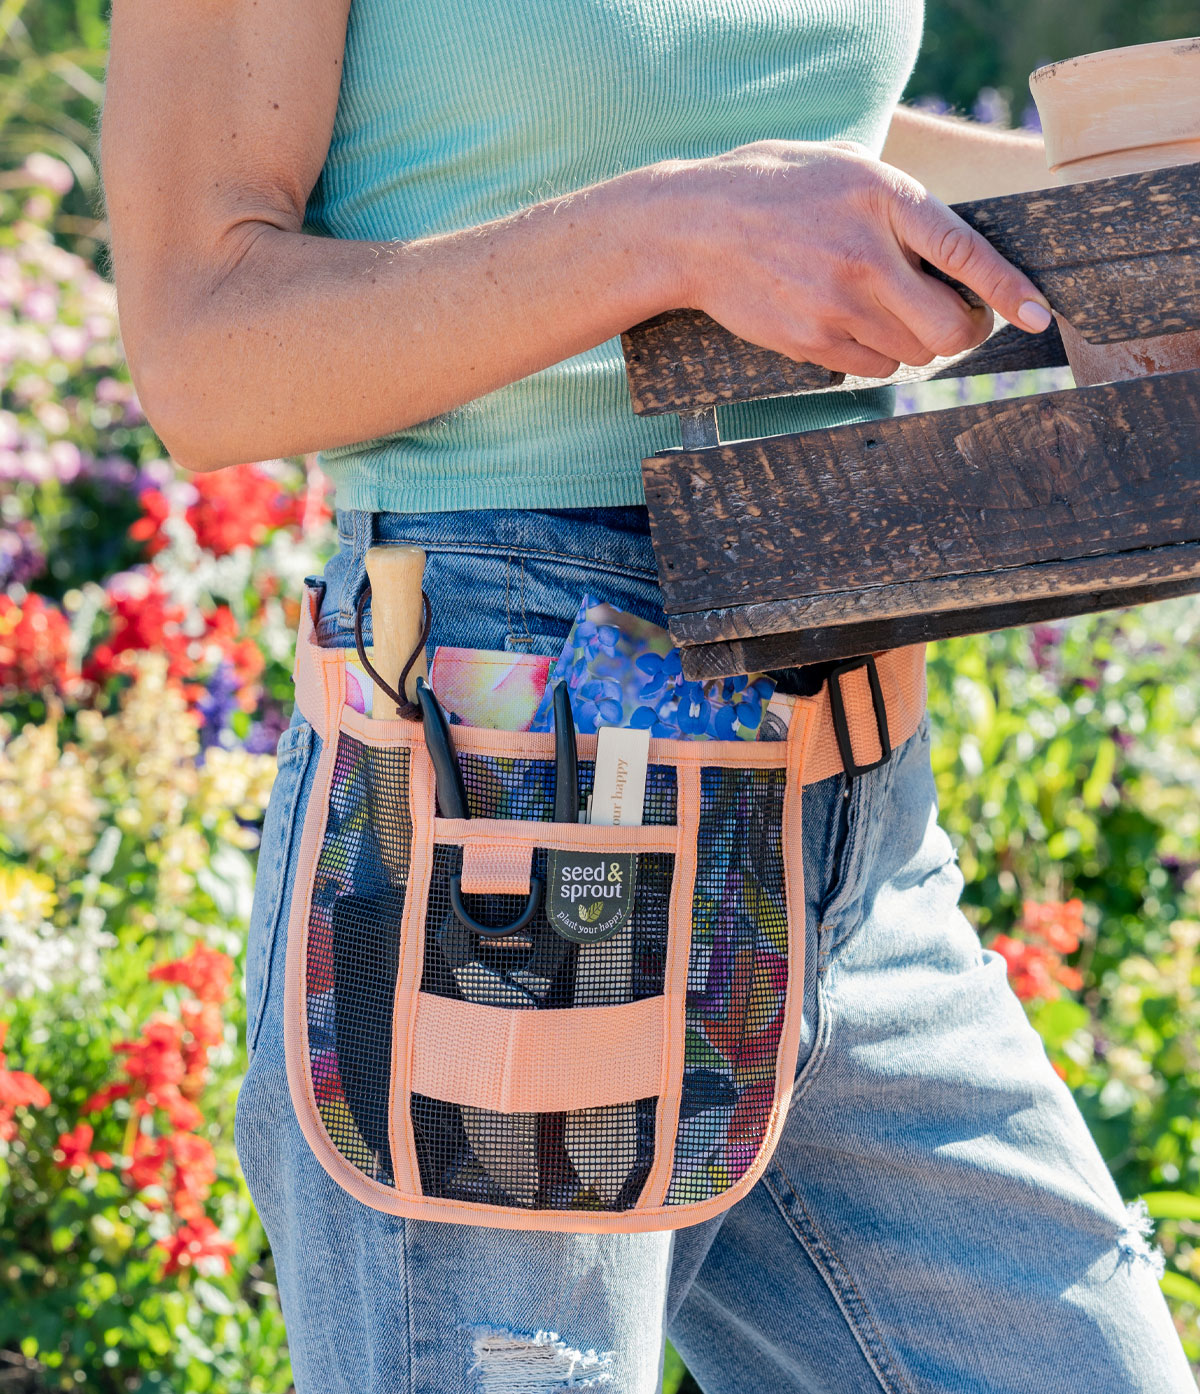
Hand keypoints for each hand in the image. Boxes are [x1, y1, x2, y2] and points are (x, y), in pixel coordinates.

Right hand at [658, 140, 1053, 378]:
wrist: (693, 231)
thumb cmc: (775, 189)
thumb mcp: (846, 170)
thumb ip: (902, 206)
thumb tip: (956, 260)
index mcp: (882, 199)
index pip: (966, 254)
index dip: (1008, 290)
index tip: (1038, 314)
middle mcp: (864, 258)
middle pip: (948, 329)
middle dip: (962, 330)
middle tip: (956, 317)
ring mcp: (835, 306)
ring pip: (913, 355)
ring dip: (916, 342)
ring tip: (885, 309)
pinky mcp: (810, 342)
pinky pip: (872, 369)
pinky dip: (877, 355)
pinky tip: (850, 323)